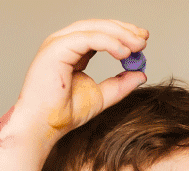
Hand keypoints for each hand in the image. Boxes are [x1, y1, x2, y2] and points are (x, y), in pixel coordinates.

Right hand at [9, 19, 147, 139]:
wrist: (44, 126)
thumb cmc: (63, 113)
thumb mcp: (101, 96)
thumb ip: (120, 84)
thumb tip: (141, 74)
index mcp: (71, 50)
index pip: (99, 33)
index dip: (122, 33)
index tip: (142, 40)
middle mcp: (62, 42)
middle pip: (98, 26)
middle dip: (124, 30)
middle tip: (144, 38)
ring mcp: (57, 43)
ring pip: (93, 28)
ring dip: (120, 34)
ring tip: (138, 45)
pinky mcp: (56, 48)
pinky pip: (87, 38)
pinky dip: (109, 42)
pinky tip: (124, 52)